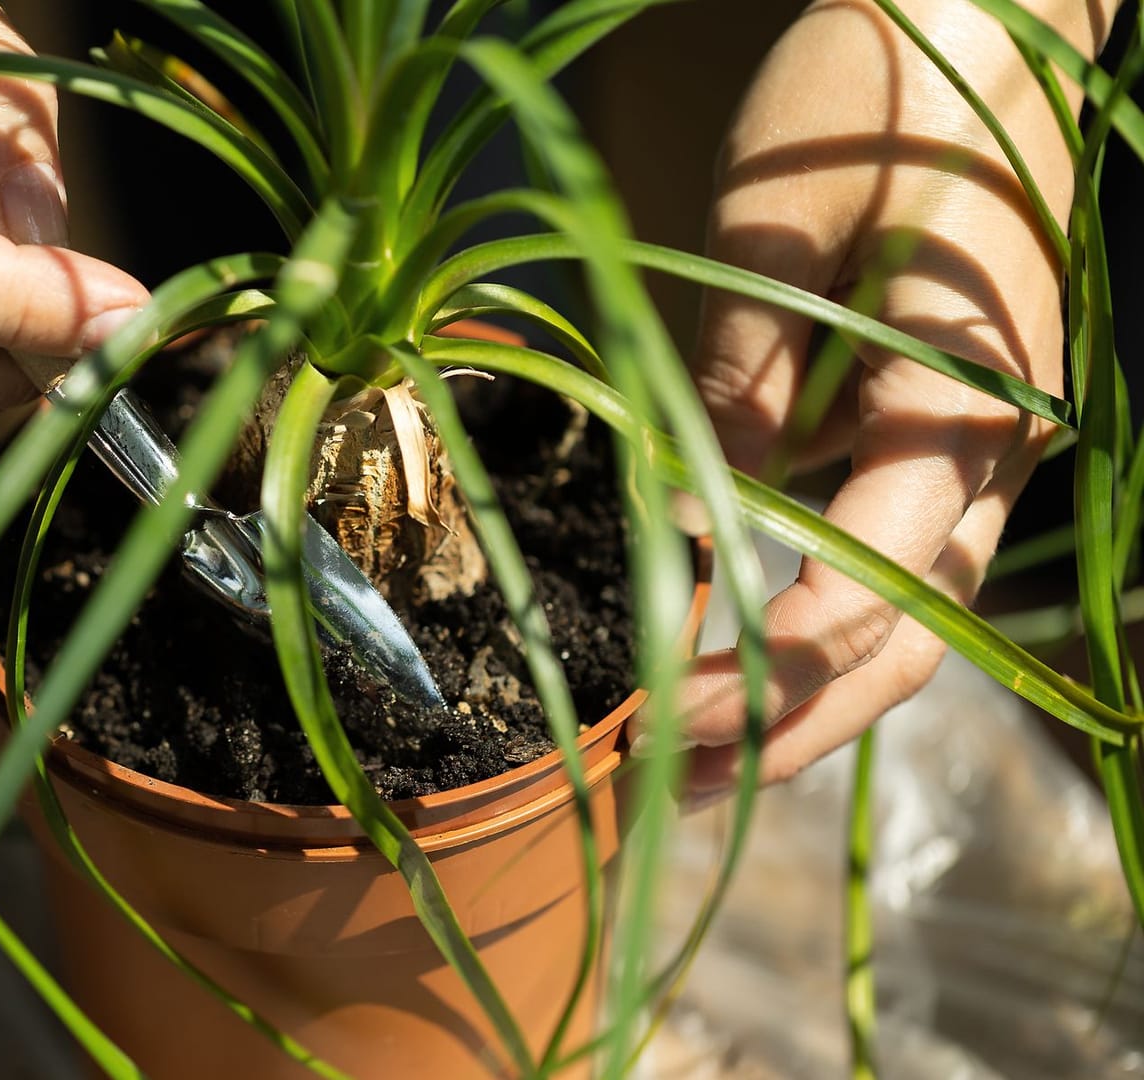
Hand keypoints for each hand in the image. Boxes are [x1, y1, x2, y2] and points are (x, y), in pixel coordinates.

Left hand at [662, 0, 1108, 805]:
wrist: (988, 23)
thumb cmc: (878, 100)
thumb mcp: (783, 225)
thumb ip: (746, 378)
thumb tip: (700, 521)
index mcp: (962, 406)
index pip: (874, 592)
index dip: (763, 672)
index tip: (655, 711)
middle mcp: (991, 450)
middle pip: (907, 643)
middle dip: (787, 725)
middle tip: (661, 774)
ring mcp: (977, 445)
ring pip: (906, 613)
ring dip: (801, 695)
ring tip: (683, 749)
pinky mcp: (940, 428)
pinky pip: (886, 553)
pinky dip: (807, 616)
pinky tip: (723, 640)